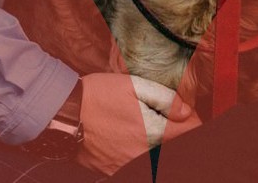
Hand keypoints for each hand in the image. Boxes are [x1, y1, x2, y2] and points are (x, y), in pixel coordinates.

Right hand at [77, 73, 197, 172]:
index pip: (189, 132)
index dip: (192, 121)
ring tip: (144, 127)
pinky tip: (129, 139)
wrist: (64, 114)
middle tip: (167, 119)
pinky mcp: (114, 172)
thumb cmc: (98, 96)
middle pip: (173, 148)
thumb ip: (164, 98)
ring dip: (158, 145)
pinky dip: (140, 154)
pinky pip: (137, 165)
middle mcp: (144, 154)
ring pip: (156, 159)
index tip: (187, 114)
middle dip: (175, 134)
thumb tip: (185, 111)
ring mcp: (129, 166)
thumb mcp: (132, 85)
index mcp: (152, 131)